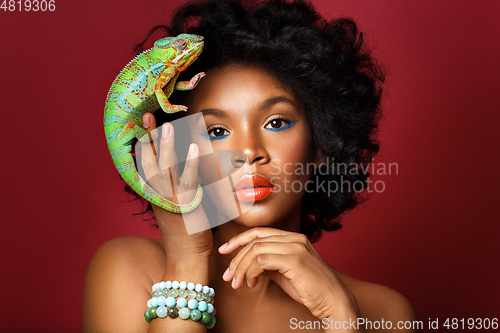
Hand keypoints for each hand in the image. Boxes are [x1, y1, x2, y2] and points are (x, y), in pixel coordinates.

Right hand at [140, 112, 212, 264]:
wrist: (186, 259)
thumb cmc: (184, 232)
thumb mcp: (175, 206)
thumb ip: (176, 187)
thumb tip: (181, 168)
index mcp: (154, 194)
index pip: (146, 164)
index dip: (144, 144)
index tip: (141, 125)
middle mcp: (158, 195)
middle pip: (150, 162)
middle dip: (148, 138)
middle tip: (147, 116)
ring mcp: (170, 201)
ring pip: (164, 169)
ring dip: (164, 146)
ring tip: (166, 125)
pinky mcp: (186, 206)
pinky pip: (187, 182)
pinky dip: (188, 164)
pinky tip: (192, 148)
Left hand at [218, 227, 360, 319]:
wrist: (334, 301)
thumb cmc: (311, 290)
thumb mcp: (285, 273)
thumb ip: (269, 265)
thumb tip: (250, 265)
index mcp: (293, 238)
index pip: (259, 232)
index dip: (239, 240)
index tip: (225, 250)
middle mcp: (294, 238)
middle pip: (255, 240)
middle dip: (236, 257)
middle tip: (228, 275)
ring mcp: (295, 247)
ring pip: (255, 250)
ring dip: (241, 267)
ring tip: (237, 283)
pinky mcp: (294, 259)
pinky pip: (261, 261)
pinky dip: (251, 272)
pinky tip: (251, 284)